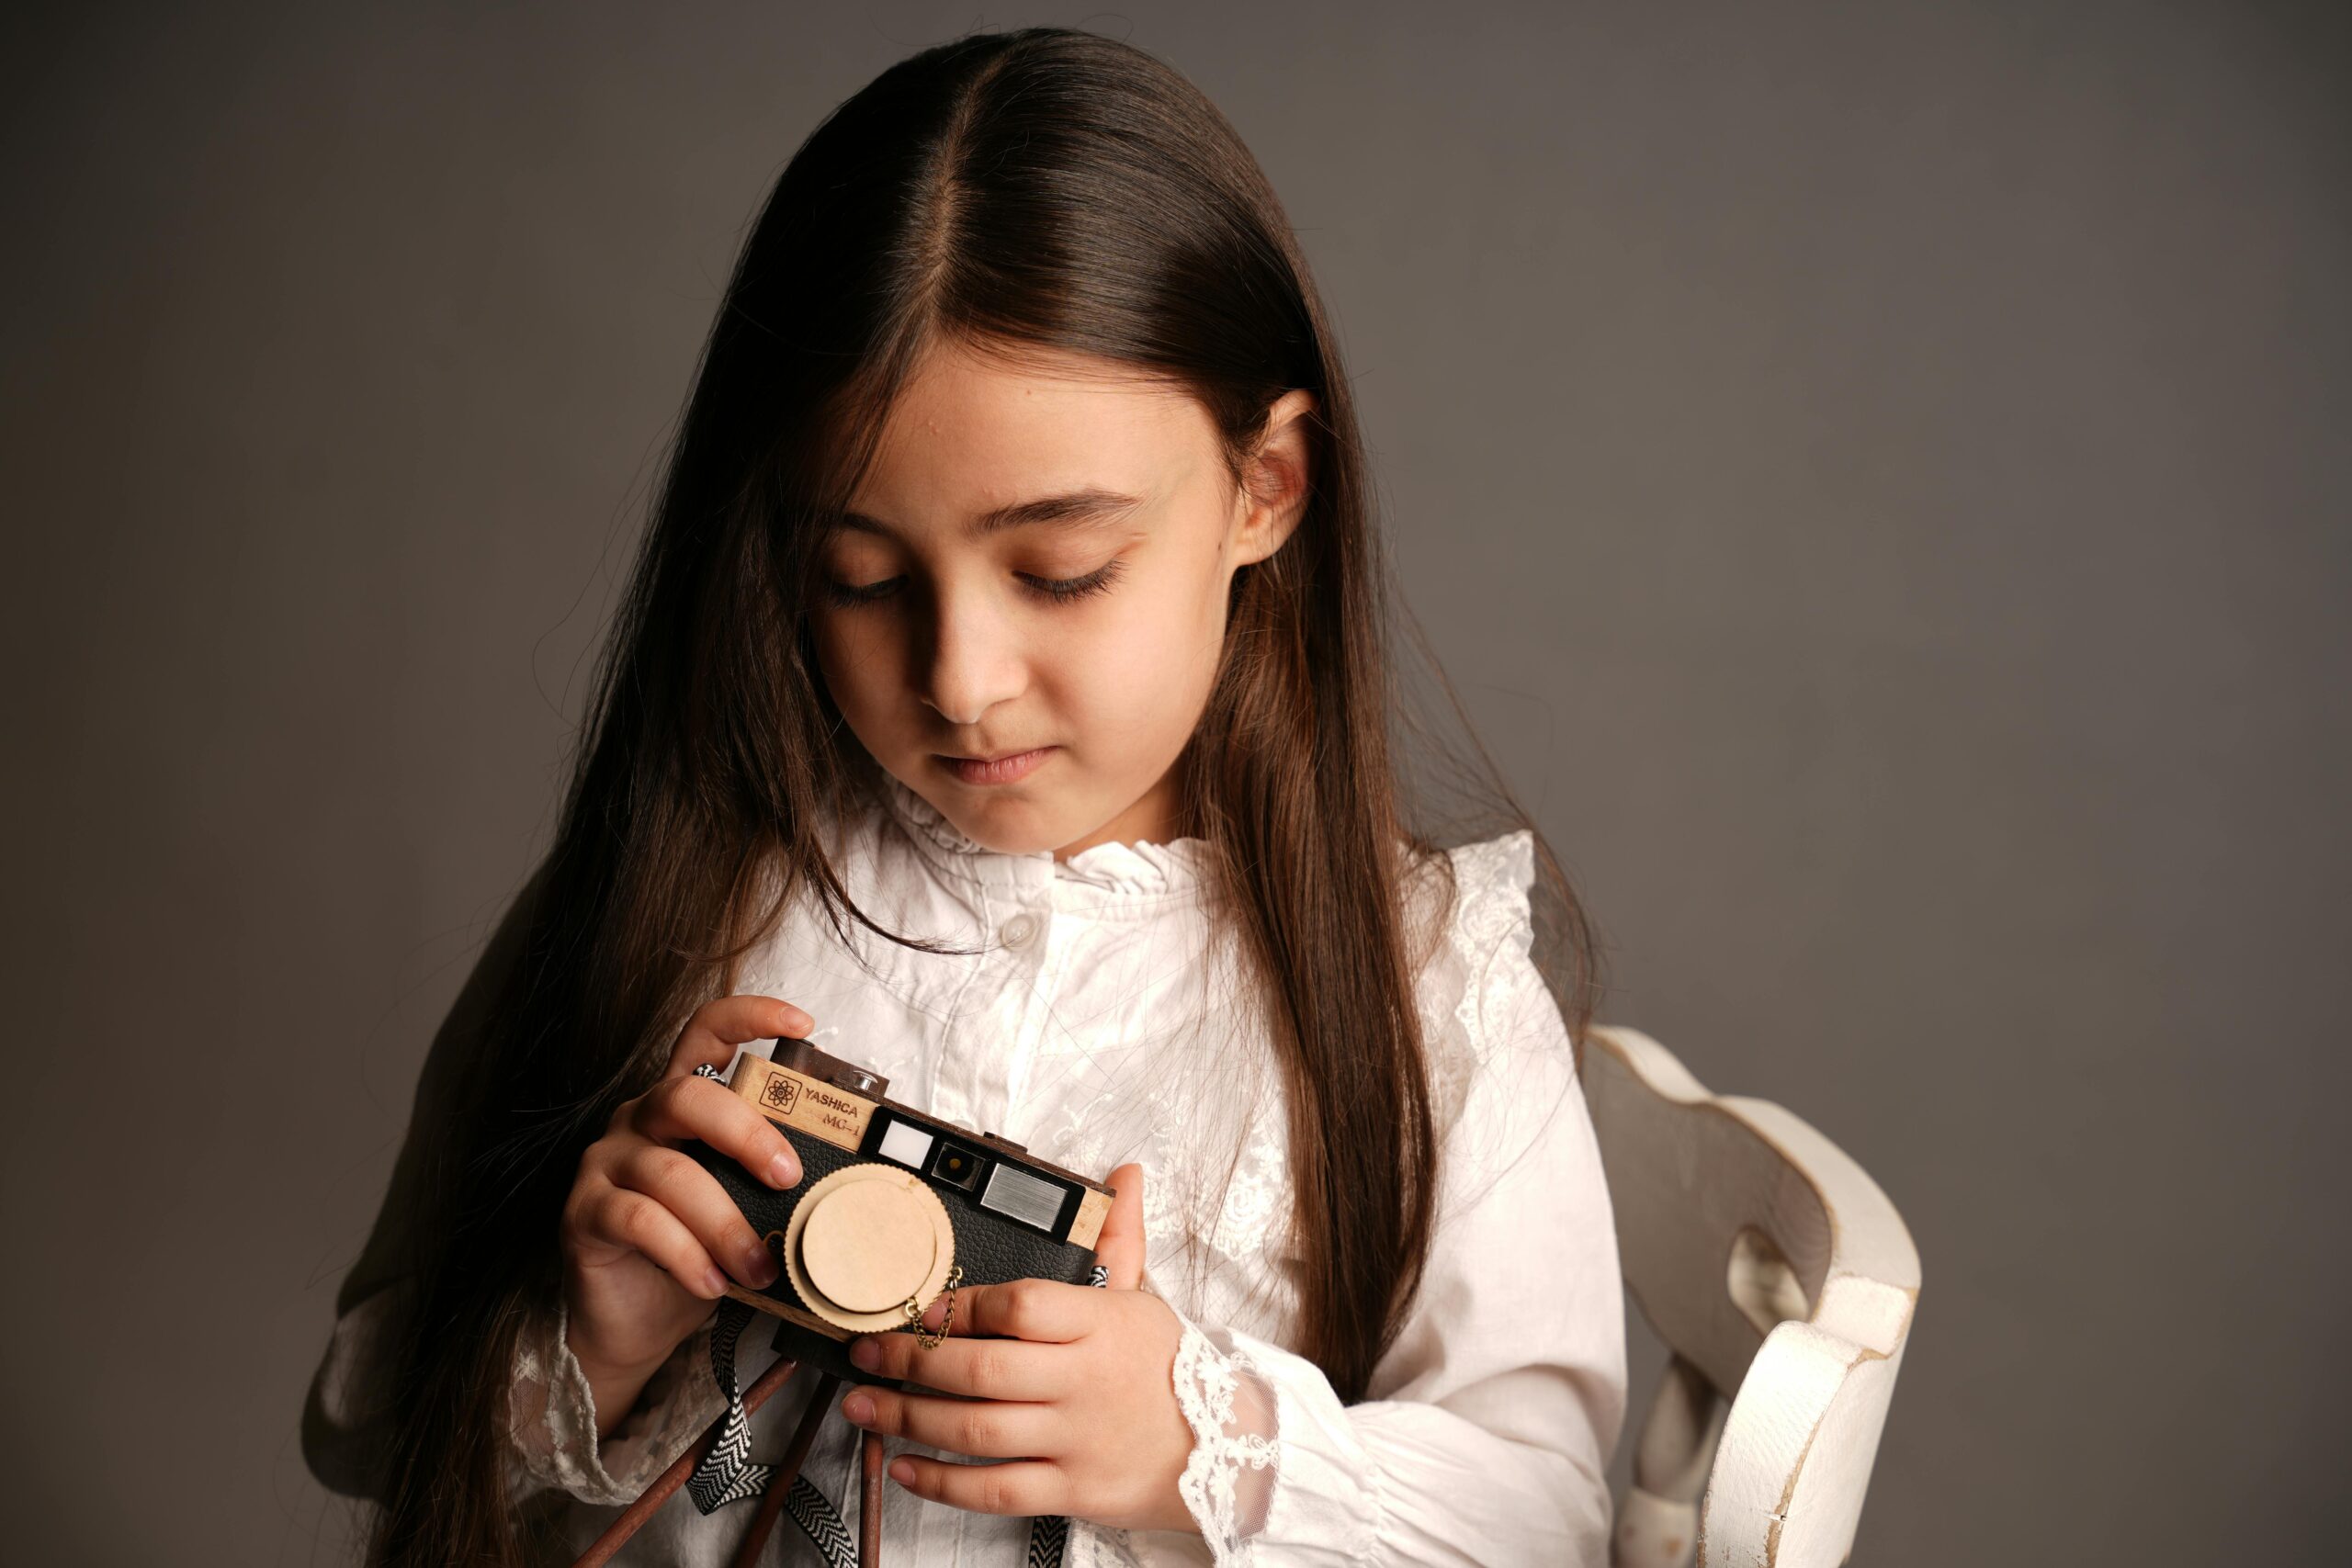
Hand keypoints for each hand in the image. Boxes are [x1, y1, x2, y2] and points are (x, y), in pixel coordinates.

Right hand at [558, 994, 810, 1435]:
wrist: (632, 1323)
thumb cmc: (696, 1253)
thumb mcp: (743, 1206)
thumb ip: (771, 1181)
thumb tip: (849, 1187)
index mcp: (684, 1104)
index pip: (706, 1034)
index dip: (750, 1017)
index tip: (803, 1024)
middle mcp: (641, 1119)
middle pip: (687, 1096)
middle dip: (747, 1134)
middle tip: (788, 1178)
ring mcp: (606, 1162)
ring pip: (670, 1172)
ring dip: (725, 1222)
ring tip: (760, 1268)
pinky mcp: (583, 1212)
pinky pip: (638, 1220)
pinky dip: (685, 1254)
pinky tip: (713, 1283)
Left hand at [835, 1163, 1199, 1534]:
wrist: (1223, 1451)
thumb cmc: (1167, 1368)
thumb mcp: (1142, 1298)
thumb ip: (1119, 1239)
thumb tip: (1125, 1175)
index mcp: (1100, 1326)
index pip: (1021, 1306)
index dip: (962, 1307)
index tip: (921, 1308)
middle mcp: (1084, 1383)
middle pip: (984, 1372)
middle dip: (910, 1362)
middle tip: (865, 1352)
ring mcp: (1076, 1440)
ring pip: (977, 1432)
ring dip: (908, 1419)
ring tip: (862, 1405)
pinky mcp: (1072, 1490)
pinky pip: (995, 1491)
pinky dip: (942, 1483)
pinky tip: (904, 1467)